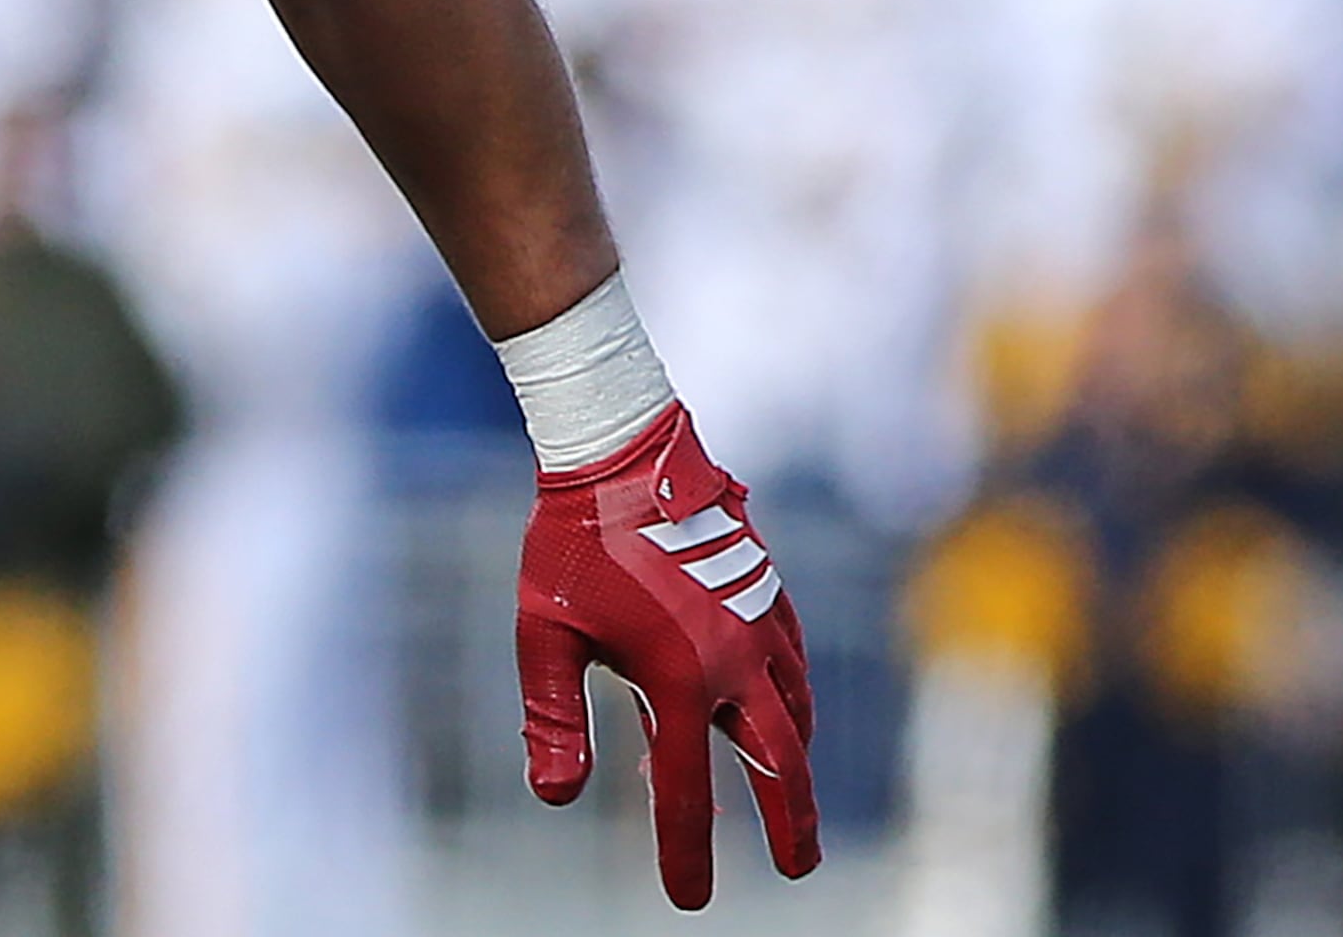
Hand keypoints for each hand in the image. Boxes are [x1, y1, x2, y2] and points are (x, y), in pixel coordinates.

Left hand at [516, 402, 819, 909]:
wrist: (620, 450)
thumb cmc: (570, 543)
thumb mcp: (545, 634)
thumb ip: (553, 718)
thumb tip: (555, 798)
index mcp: (678, 680)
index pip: (687, 792)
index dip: (687, 854)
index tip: (691, 901)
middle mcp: (734, 660)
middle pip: (780, 765)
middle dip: (791, 822)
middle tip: (798, 869)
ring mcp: (758, 622)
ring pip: (796, 711)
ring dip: (798, 761)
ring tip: (794, 793)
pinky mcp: (767, 588)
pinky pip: (794, 658)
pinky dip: (795, 696)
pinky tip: (785, 706)